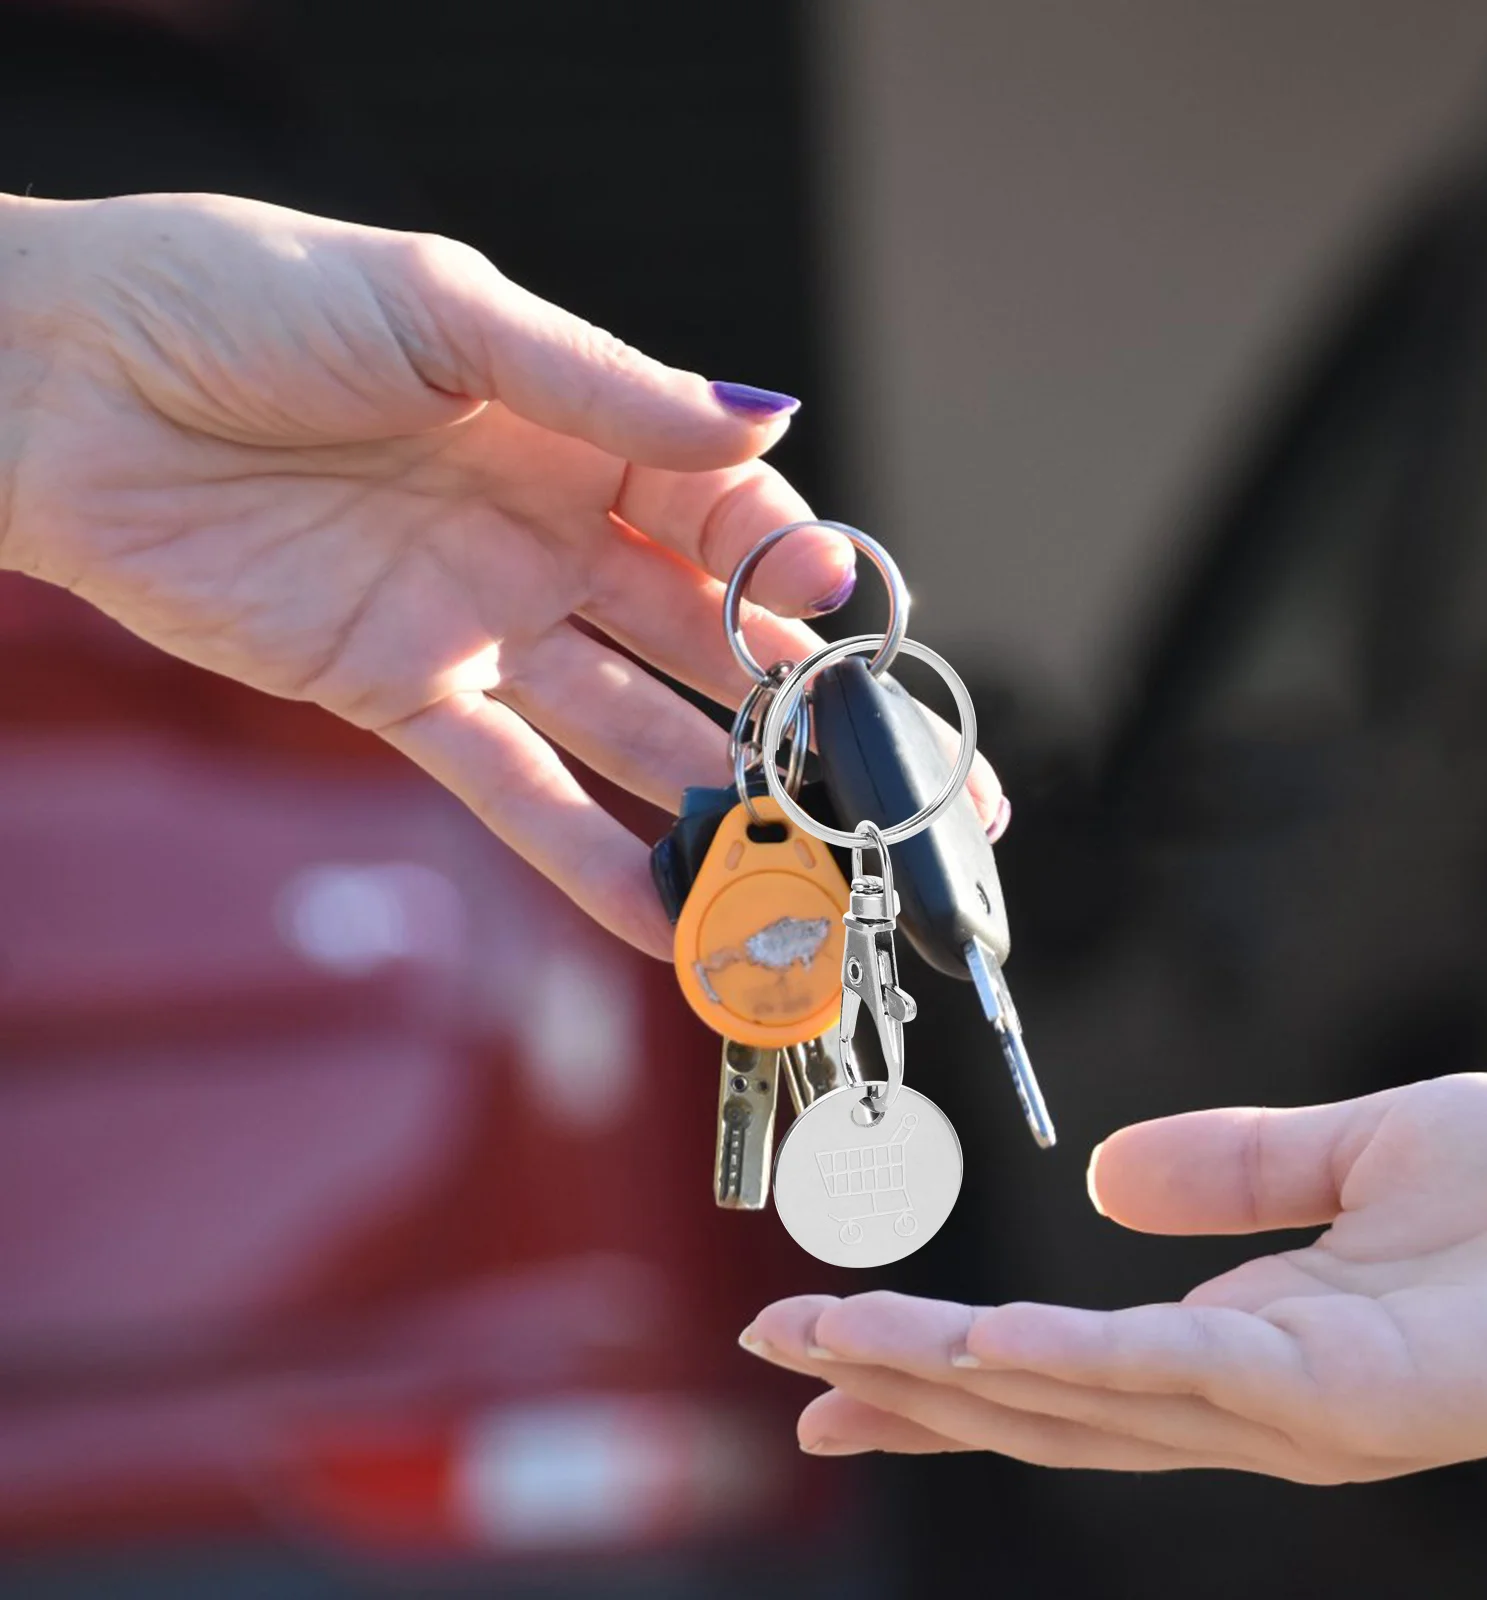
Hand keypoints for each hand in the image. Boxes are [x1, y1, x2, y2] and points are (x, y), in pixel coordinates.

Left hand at [0, 192, 1003, 953]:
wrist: (65, 380)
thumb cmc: (245, 300)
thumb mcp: (443, 310)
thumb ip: (607, 387)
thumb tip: (769, 421)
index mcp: (582, 434)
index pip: (729, 521)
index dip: (796, 580)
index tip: (850, 632)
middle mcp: (554, 539)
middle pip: (707, 645)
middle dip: (806, 719)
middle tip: (897, 797)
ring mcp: (486, 626)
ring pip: (630, 734)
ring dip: (714, 809)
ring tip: (800, 881)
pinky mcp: (404, 699)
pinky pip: (514, 792)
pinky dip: (588, 860)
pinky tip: (667, 920)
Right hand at [743, 1072, 1486, 1481]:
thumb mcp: (1356, 1151)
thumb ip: (1233, 1166)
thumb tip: (1105, 1173)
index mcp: (1244, 1346)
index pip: (1060, 1374)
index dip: (942, 1367)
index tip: (842, 1355)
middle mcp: (1245, 1402)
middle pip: (1036, 1405)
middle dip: (901, 1386)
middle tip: (780, 1363)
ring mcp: (1283, 1412)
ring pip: (1071, 1400)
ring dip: (939, 1373)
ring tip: (823, 1346)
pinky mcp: (1333, 1398)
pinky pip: (1166, 1377)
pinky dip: (1058, 1365)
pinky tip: (971, 1344)